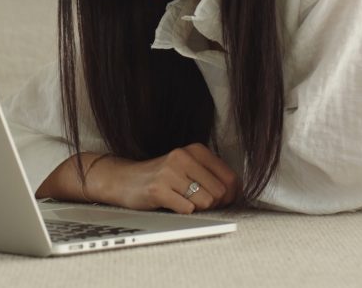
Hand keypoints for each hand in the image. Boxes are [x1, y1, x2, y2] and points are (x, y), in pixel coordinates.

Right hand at [92, 143, 239, 213]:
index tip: (222, 200)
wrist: (124, 179)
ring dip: (198, 208)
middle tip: (199, 203)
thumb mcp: (188, 167)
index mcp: (196, 150)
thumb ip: (212, 175)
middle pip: (220, 192)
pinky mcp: (158, 189)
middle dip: (214, 204)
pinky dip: (183, 212)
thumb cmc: (161, 176)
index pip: (230, 177)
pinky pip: (187, 209)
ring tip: (183, 201)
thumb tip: (237, 193)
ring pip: (206, 202)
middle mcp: (184, 157)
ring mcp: (170, 172)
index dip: (230, 195)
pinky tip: (172, 204)